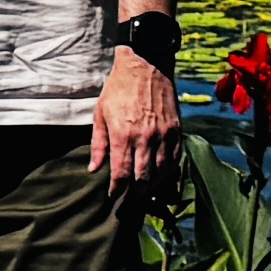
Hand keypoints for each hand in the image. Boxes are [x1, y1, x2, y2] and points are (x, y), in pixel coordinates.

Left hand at [91, 39, 181, 190]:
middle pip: (143, 179)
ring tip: (144, 198)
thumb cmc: (118, 89)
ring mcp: (164, 135)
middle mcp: (145, 137)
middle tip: (128, 205)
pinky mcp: (176, 131)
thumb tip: (94, 169)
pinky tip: (162, 183)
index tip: (113, 197)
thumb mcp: (100, 113)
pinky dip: (169, 176)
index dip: (117, 190)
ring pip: (161, 174)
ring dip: (153, 190)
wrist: (146, 64)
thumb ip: (98, 144)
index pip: (122, 174)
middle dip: (135, 197)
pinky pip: (175, 161)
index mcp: (123, 134)